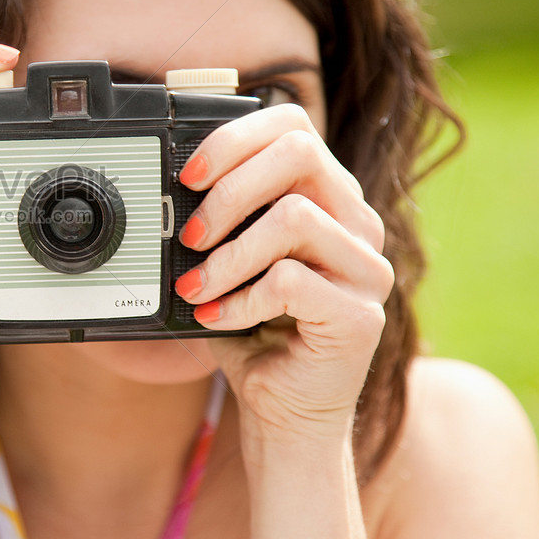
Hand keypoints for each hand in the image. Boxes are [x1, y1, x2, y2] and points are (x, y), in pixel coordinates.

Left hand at [172, 104, 394, 444]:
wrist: (284, 411)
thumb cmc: (255, 332)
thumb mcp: (229, 262)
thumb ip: (218, 220)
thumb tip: (171, 186)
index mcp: (329, 199)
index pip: (294, 127)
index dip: (236, 138)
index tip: (189, 174)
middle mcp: (357, 224)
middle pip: (300, 154)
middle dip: (229, 190)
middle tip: (191, 233)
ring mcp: (367, 270)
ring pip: (294, 217)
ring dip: (228, 254)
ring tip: (197, 285)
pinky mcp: (361, 317)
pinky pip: (290, 281)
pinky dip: (239, 300)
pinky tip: (218, 317)